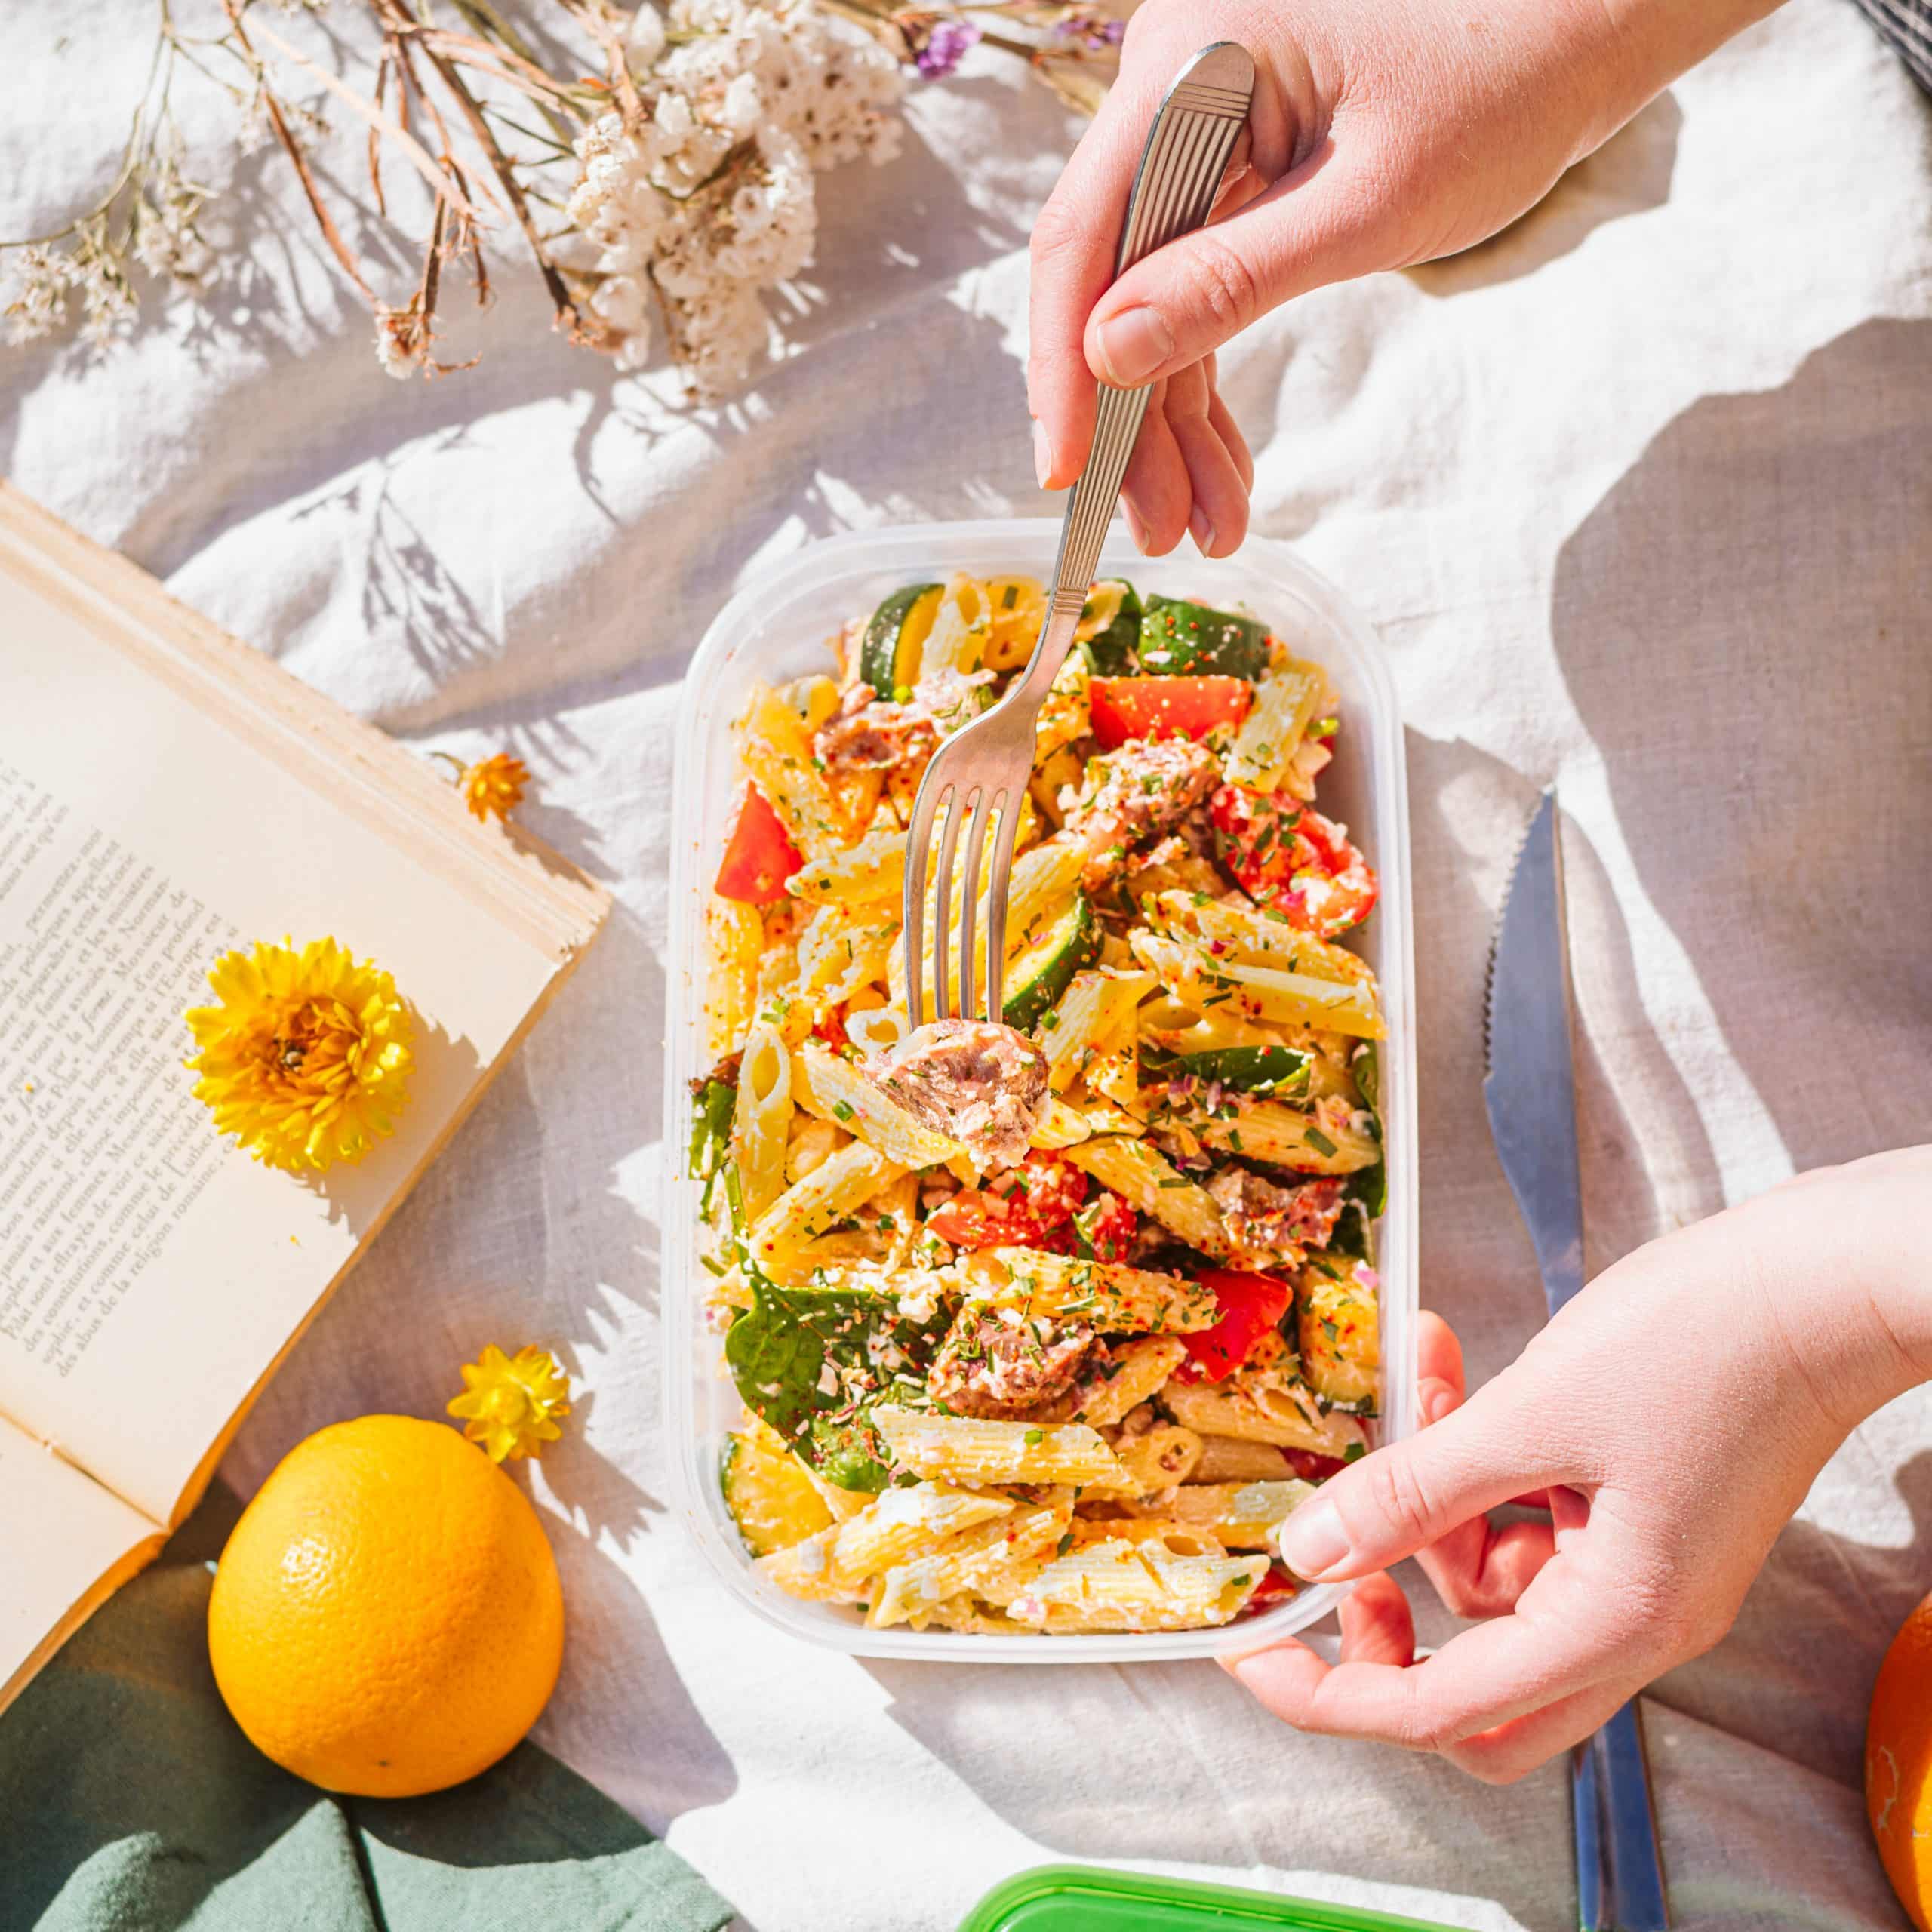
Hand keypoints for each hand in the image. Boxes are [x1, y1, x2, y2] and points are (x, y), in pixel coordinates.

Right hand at [1028, 0, 1780, 555]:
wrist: (1579, 36)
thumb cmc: (1499, 86)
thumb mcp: (1366, 204)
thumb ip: (1231, 281)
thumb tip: (1108, 356)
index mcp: (1188, 67)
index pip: (1084, 234)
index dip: (1063, 367)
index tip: (1066, 476)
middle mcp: (1173, 96)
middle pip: (1110, 286)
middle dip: (1134, 423)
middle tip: (1156, 534)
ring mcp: (1199, 140)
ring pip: (1152, 311)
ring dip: (1174, 425)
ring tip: (1206, 529)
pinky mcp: (1233, 180)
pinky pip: (1197, 298)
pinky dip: (1209, 387)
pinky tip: (1224, 470)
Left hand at [1222, 1147, 1931, 1781]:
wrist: (1821, 1281)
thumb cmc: (1706, 1345)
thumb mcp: (1534, 1415)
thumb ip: (1414, 1490)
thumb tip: (1311, 1553)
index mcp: (1617, 1623)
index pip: (1445, 1713)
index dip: (1336, 1694)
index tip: (1255, 1654)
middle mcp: (1632, 1619)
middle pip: (1475, 1683)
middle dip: (1391, 1617)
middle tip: (1334, 1544)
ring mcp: (1637, 1566)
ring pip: (1491, 1575)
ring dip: (1432, 1487)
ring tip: (1423, 1376)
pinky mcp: (1635, 1512)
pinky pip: (1524, 1513)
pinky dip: (1477, 1456)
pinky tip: (1455, 1372)